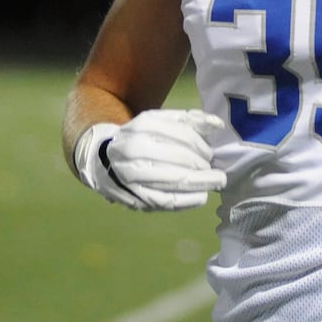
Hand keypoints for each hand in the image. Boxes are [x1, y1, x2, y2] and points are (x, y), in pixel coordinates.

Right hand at [72, 110, 225, 210]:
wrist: (104, 161)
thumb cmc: (141, 138)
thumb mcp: (161, 121)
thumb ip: (190, 120)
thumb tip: (217, 125)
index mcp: (143, 125)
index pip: (183, 135)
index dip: (202, 146)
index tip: (210, 153)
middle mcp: (134, 149)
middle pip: (180, 158)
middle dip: (203, 164)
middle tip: (214, 168)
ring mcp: (132, 175)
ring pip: (174, 181)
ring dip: (200, 182)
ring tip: (216, 181)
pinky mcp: (135, 197)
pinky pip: (166, 201)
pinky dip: (188, 200)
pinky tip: (202, 196)